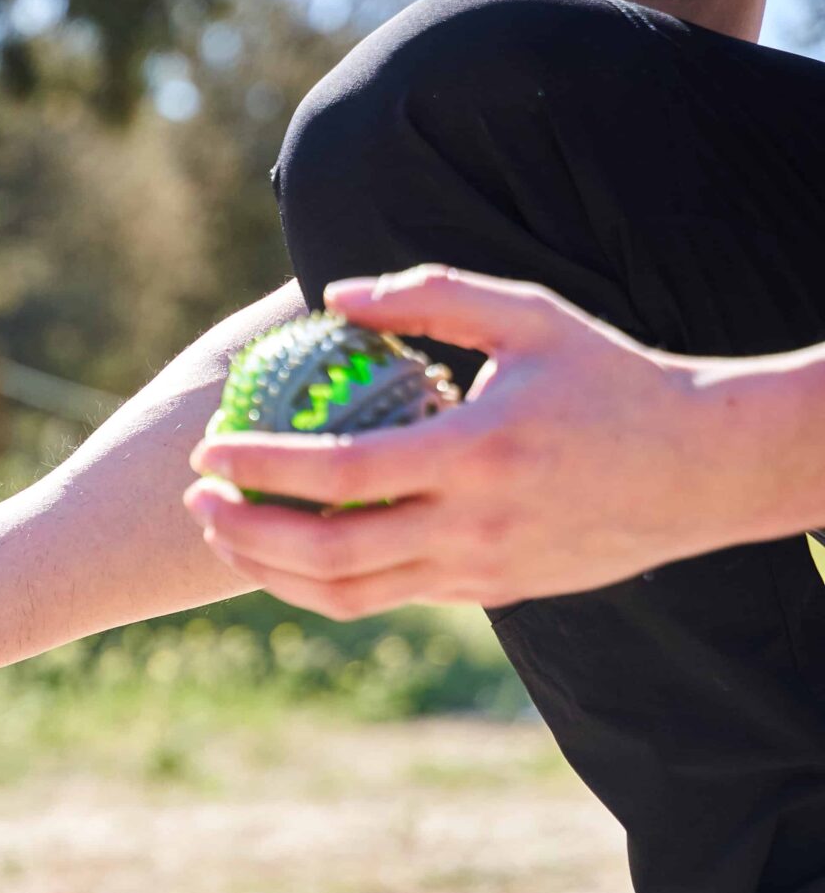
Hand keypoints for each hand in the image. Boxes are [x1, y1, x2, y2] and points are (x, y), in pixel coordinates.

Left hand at [184, 265, 763, 617]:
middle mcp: (472, 525)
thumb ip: (433, 297)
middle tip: (193, 502)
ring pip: (347, 595)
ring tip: (221, 533)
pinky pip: (385, 598)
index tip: (207, 452)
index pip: (341, 473)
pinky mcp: (486, 594)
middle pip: (327, 552)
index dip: (262, 468)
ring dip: (269, 572)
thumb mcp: (532, 316)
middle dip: (244, 533)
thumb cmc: (610, 377)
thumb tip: (335, 294)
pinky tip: (284, 552)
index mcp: (476, 454)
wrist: (698, 468)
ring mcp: (478, 571)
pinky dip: (322, 583)